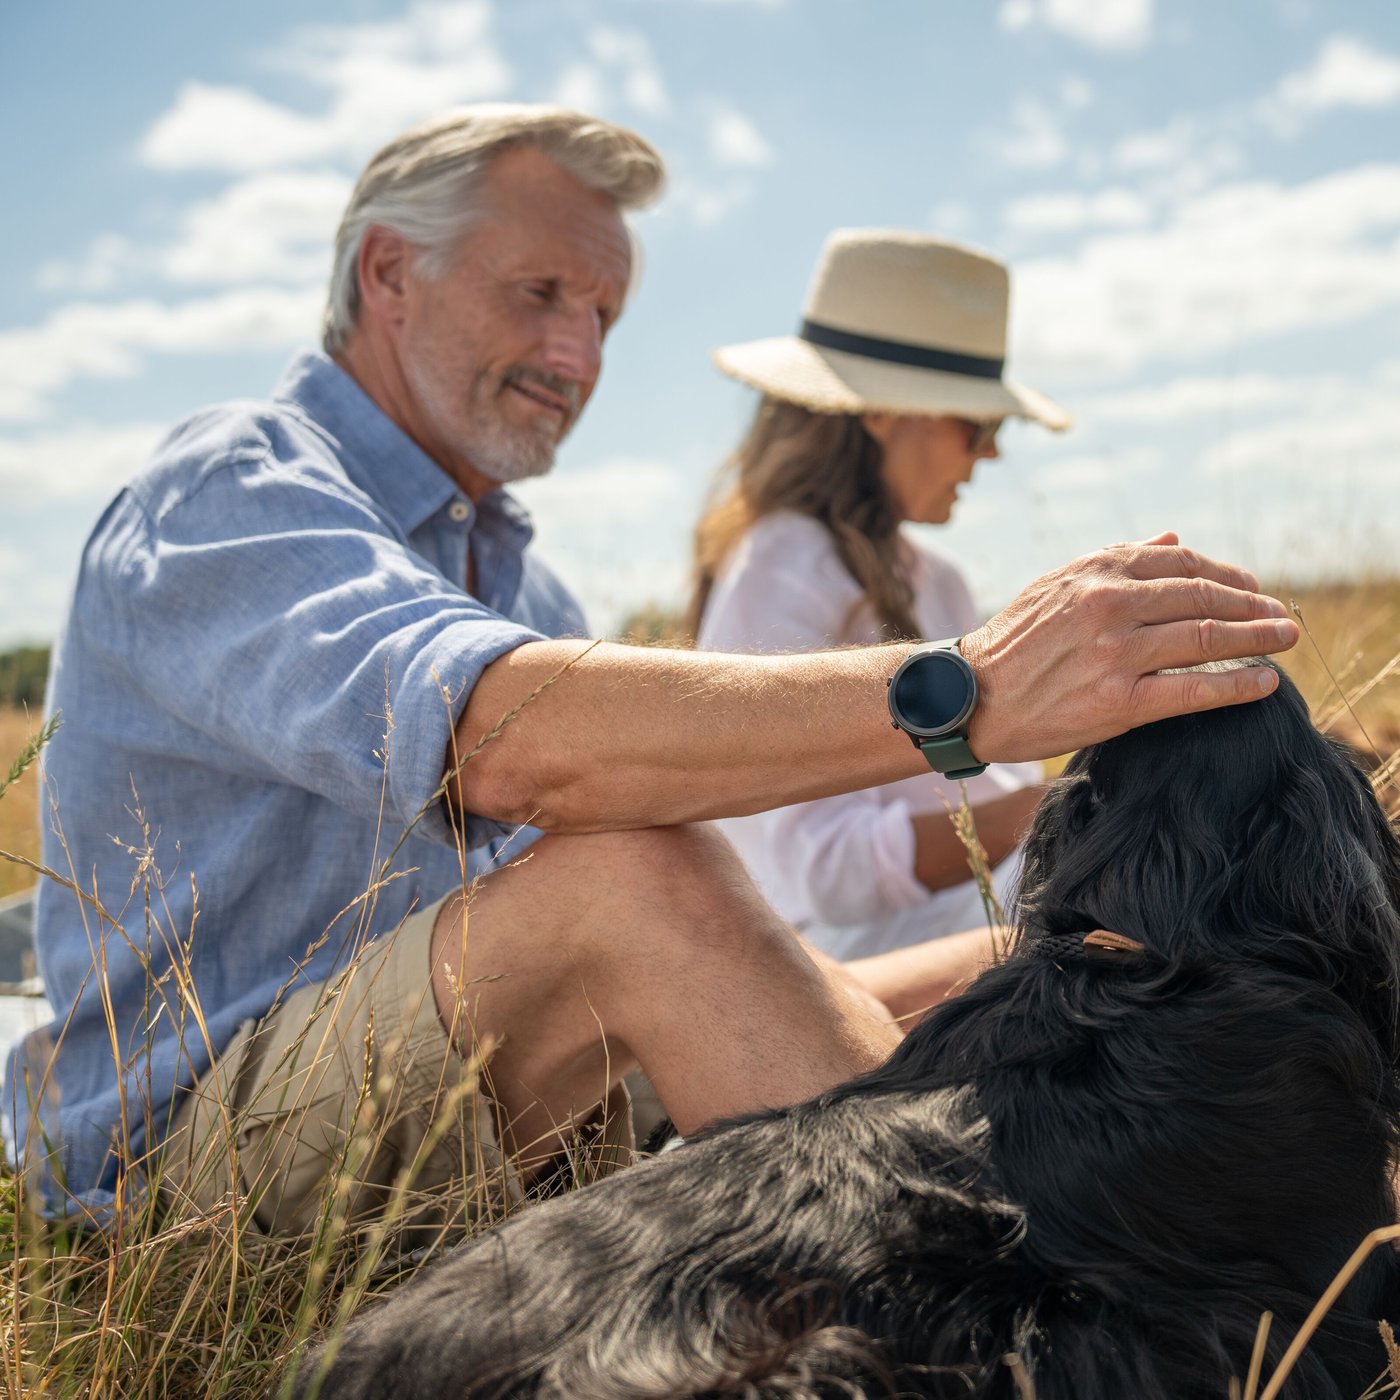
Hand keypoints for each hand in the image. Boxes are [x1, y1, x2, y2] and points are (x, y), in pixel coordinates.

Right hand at [960, 532, 1298, 762]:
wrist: (968, 696)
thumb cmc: (1011, 643)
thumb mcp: (1055, 586)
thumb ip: (1115, 560)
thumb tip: (1172, 538)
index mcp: (1095, 572)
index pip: (1182, 563)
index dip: (1227, 576)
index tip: (1251, 589)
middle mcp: (1108, 604)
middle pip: (1203, 598)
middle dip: (1252, 606)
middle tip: (1282, 617)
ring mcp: (1114, 653)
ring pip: (1205, 638)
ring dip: (1256, 639)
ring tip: (1284, 642)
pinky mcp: (1117, 701)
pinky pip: (1193, 689)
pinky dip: (1236, 684)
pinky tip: (1262, 682)